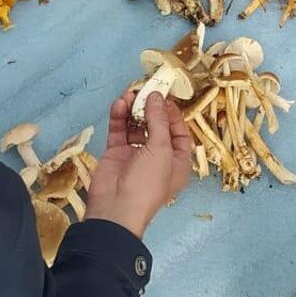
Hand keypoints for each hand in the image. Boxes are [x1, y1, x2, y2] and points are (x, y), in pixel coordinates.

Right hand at [84, 93, 192, 239]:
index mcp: (178, 161)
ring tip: (129, 94)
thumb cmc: (148, 182)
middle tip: (145, 89)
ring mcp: (136, 155)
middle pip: (156, 126)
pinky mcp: (117, 153)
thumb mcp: (161, 149)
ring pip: (136, 126)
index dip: (172, 113)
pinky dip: (119, 118)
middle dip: (151, 108)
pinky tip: (119, 104)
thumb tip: (156, 97)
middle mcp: (158, 157)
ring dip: (134, 110)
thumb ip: (159, 120)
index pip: (178, 131)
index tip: (164, 94)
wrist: (116, 207)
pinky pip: (120, 131)